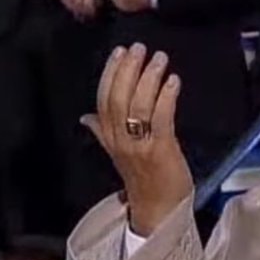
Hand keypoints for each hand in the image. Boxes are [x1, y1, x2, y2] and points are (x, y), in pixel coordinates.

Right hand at [83, 44, 191, 235]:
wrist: (158, 211)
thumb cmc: (143, 178)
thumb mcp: (118, 153)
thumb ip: (102, 132)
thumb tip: (86, 116)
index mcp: (109, 138)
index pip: (103, 100)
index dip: (110, 74)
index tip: (119, 52)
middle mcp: (120, 140)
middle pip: (118, 98)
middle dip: (128, 69)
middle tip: (139, 48)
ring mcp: (139, 145)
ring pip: (138, 105)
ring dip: (149, 78)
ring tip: (160, 59)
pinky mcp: (161, 149)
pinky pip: (161, 118)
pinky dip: (166, 96)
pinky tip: (173, 82)